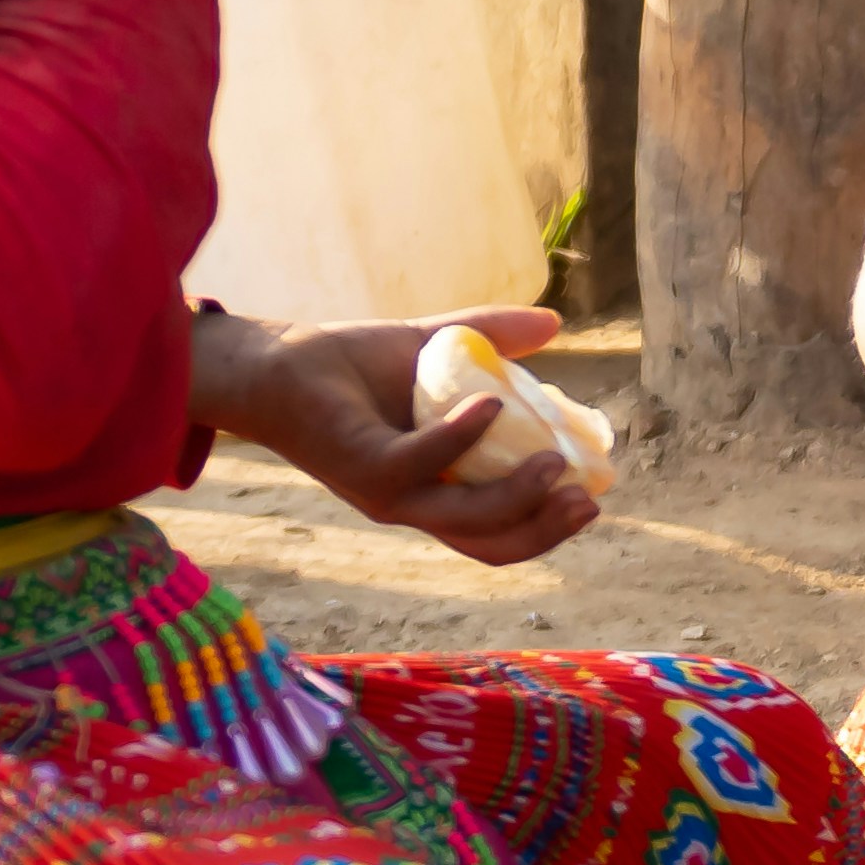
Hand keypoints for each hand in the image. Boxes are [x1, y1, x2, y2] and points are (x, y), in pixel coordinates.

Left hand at [200, 305, 602, 569]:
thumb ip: (492, 337)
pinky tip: (491, 405)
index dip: (549, 523)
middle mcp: (411, 502)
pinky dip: (461, 437)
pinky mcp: (361, 465)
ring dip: (515, 497)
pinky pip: (420, 462)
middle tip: (586, 498)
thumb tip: (554, 323)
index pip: (500, 528)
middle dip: (546, 528)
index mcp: (434, 488)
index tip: (591, 491)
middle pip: (491, 541)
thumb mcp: (433, 349)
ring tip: (552, 460)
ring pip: (462, 519)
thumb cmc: (347, 364)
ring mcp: (385, 490)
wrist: (273, 360)